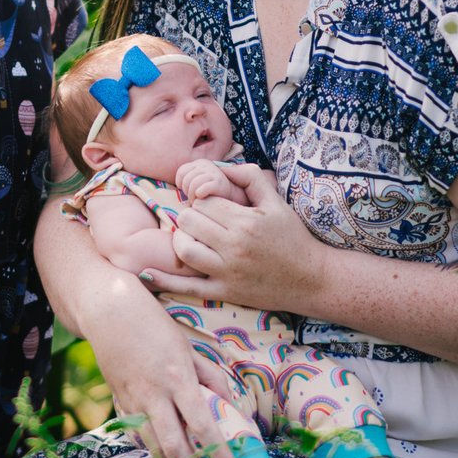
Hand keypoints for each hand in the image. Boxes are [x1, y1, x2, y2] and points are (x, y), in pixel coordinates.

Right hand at [81, 286, 228, 457]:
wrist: (108, 310)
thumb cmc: (153, 323)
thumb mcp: (188, 345)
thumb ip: (210, 376)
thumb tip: (230, 405)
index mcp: (177, 378)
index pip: (202, 425)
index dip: (218, 453)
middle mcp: (154, 394)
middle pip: (174, 446)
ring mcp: (133, 399)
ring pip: (151, 446)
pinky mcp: (118, 399)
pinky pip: (134, 432)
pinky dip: (148, 449)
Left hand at [148, 164, 330, 310]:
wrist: (312, 279)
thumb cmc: (293, 237)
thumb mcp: (276, 201)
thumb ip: (249, 176)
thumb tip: (220, 165)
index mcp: (245, 222)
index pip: (203, 201)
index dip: (202, 199)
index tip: (212, 205)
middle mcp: (233, 247)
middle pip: (188, 221)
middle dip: (191, 217)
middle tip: (203, 221)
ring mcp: (227, 272)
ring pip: (183, 248)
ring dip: (182, 239)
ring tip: (195, 238)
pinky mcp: (225, 292)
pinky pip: (187, 287)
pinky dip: (163, 281)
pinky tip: (145, 272)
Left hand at [175, 159, 234, 201]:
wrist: (233, 197)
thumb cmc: (211, 192)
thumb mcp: (198, 182)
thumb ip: (188, 180)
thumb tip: (172, 185)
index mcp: (199, 163)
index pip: (181, 171)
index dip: (181, 184)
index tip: (187, 192)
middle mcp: (206, 164)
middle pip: (186, 179)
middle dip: (187, 192)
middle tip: (193, 199)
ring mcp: (213, 172)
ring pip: (192, 185)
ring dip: (192, 197)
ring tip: (197, 202)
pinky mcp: (218, 182)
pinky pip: (200, 189)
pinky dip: (199, 197)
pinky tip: (203, 200)